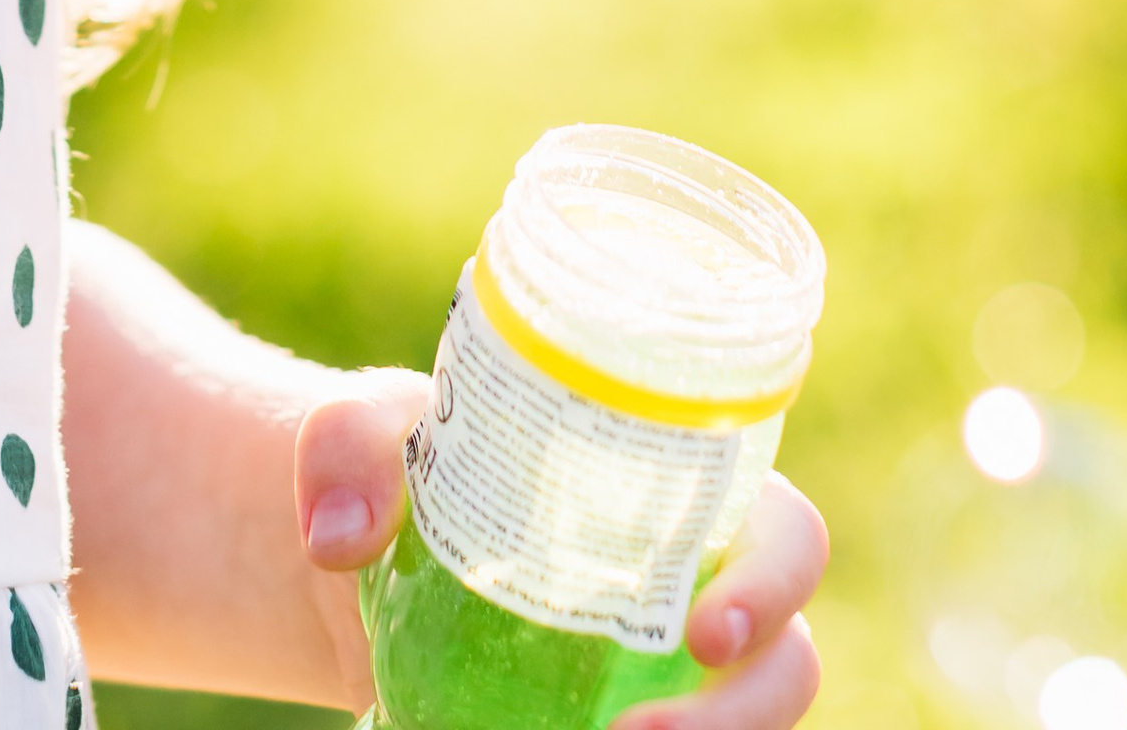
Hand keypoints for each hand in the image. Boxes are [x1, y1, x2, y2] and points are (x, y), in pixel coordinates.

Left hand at [293, 388, 825, 729]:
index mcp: (685, 491)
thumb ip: (346, 444)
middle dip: (745, 714)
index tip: (704, 632)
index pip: (787, 533)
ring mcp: (675, 678)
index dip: (776, 583)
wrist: (370, 561)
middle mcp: (704, 589)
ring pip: (748, 726)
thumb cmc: (410, 465)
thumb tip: (339, 536)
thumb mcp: (369, 427)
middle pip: (785, 660)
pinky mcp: (635, 723)